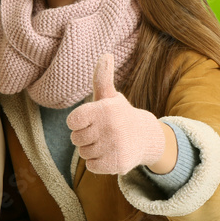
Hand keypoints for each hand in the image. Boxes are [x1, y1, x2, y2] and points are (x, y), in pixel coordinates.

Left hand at [66, 53, 164, 174]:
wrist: (147, 138)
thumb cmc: (120, 115)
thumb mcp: (110, 97)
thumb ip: (102, 78)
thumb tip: (106, 54)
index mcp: (104, 109)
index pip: (72, 121)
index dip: (79, 122)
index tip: (91, 120)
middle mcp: (110, 127)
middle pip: (75, 139)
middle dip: (85, 137)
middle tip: (101, 132)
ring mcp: (114, 146)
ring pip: (83, 153)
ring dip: (92, 150)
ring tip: (107, 143)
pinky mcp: (117, 164)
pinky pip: (91, 166)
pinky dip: (98, 162)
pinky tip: (110, 154)